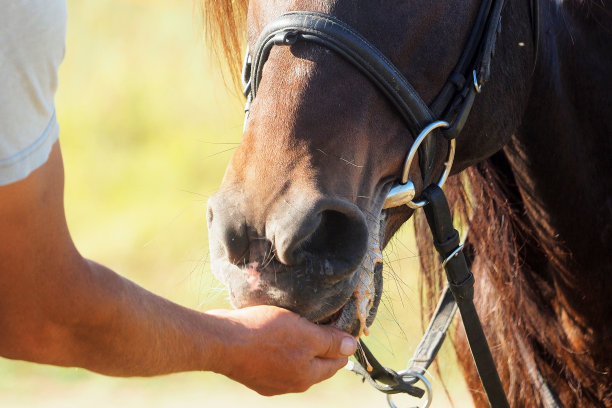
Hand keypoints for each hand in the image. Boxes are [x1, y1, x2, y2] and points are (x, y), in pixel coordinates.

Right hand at [206, 305, 356, 395]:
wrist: (221, 342)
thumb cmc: (265, 334)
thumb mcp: (305, 333)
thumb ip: (329, 342)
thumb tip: (352, 347)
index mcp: (307, 376)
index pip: (336, 362)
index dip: (341, 343)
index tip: (338, 324)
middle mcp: (290, 384)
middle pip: (316, 364)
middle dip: (320, 345)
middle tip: (318, 322)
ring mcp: (270, 382)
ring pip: (294, 362)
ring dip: (297, 347)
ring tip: (294, 325)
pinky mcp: (252, 373)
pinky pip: (274, 361)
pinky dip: (278, 349)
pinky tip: (272, 334)